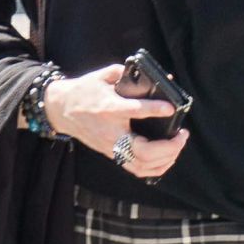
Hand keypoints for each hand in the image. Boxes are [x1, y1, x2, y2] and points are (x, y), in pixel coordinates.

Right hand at [44, 63, 189, 179]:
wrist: (61, 109)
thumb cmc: (84, 92)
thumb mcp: (101, 76)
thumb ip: (124, 73)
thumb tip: (153, 77)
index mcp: (109, 108)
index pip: (134, 111)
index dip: (154, 109)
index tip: (171, 108)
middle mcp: (111, 132)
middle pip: (143, 150)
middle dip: (168, 146)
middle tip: (182, 135)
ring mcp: (111, 147)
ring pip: (142, 164)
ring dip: (165, 159)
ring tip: (178, 145)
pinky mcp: (112, 155)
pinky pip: (136, 170)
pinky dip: (155, 169)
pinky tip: (167, 159)